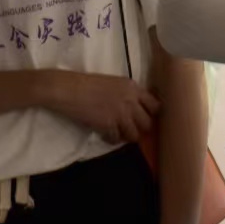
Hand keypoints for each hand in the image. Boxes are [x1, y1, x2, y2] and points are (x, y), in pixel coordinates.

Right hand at [44, 72, 160, 142]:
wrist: (68, 89)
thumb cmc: (87, 83)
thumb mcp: (114, 83)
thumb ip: (127, 94)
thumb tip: (133, 107)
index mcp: (133, 87)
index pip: (155, 105)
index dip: (151, 114)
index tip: (144, 118)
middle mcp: (131, 100)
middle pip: (147, 123)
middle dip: (140, 129)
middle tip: (131, 129)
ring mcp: (121, 113)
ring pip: (134, 135)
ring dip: (127, 137)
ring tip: (119, 134)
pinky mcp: (108, 124)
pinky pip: (116, 139)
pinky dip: (111, 140)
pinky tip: (105, 136)